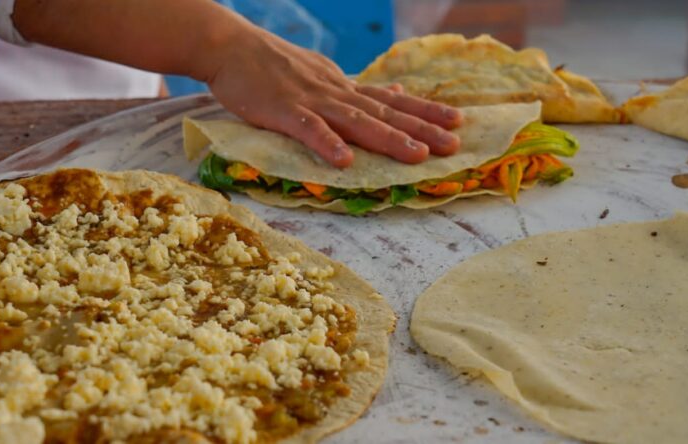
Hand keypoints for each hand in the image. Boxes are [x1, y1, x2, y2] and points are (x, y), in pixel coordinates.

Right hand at [203, 25, 462, 167]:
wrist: (229, 46)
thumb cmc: (271, 64)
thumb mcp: (322, 73)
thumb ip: (357, 89)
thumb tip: (397, 93)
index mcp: (343, 87)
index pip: (391, 101)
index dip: (424, 111)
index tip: (457, 121)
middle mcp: (336, 92)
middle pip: (384, 113)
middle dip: (420, 130)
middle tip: (453, 145)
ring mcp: (311, 100)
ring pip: (356, 121)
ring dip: (387, 138)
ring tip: (417, 156)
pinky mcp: (283, 111)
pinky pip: (308, 130)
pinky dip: (327, 144)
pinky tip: (345, 161)